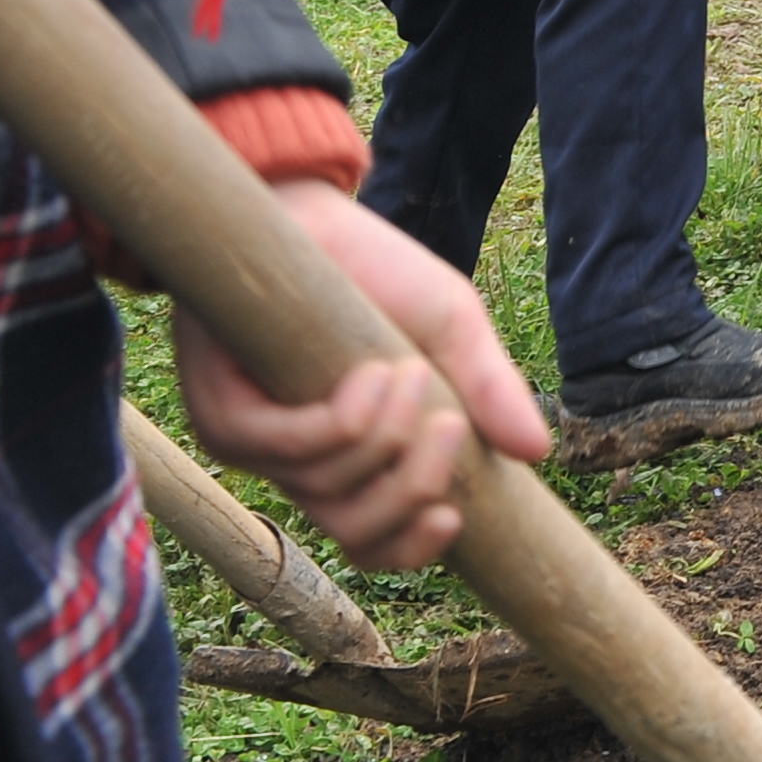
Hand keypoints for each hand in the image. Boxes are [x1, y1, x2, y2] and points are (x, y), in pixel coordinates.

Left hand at [177, 181, 550, 570]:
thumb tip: (539, 453)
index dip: (409, 548)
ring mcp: (257, 443)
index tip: (454, 518)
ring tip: (409, 371)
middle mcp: (299, 463)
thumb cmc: (378, 273)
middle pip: (354, 533)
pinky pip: (287, 450)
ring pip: (325, 493)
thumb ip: (490, 389)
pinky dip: (342, 423)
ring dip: (383, 440)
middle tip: (450, 427)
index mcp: (353, 457)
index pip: (372, 539)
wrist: (311, 213)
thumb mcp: (451, 329)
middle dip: (412, 489)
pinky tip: (373, 374)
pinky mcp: (223, 412)